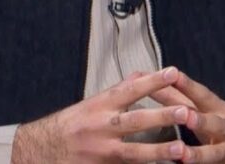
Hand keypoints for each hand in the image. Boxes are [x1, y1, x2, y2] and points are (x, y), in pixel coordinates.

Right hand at [11, 66, 191, 162]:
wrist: (38, 152)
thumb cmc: (68, 126)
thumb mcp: (90, 103)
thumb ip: (117, 93)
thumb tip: (142, 76)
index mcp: (98, 106)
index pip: (129, 90)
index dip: (151, 81)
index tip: (173, 72)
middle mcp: (100, 128)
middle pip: (134, 121)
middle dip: (161, 116)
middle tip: (186, 111)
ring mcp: (101, 152)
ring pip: (133, 152)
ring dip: (158, 151)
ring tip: (180, 149)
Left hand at [146, 69, 224, 163]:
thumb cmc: (217, 125)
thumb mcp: (202, 109)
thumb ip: (176, 96)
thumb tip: (148, 78)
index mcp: (218, 108)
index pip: (202, 95)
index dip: (188, 85)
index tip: (173, 75)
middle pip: (215, 123)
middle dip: (201, 120)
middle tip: (186, 116)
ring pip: (216, 153)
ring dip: (199, 153)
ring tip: (184, 155)